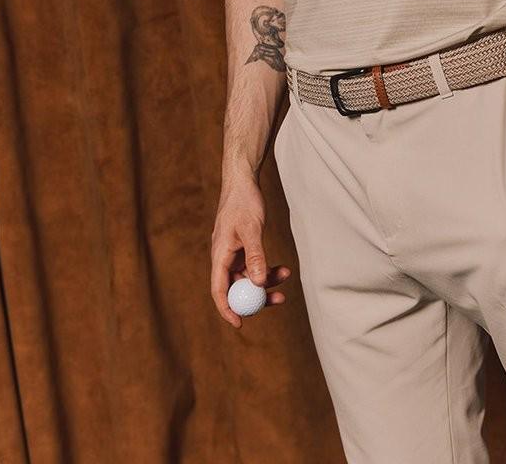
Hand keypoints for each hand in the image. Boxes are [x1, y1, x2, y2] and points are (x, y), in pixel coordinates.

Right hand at [211, 172, 291, 327]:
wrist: (243, 181)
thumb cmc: (243, 202)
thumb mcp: (251, 229)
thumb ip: (255, 256)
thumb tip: (259, 283)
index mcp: (219, 254)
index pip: (219, 289)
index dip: (227, 309)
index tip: (239, 324)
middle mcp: (224, 257)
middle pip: (236, 287)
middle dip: (256, 296)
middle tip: (279, 300)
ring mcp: (233, 252)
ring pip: (248, 277)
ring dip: (266, 281)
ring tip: (286, 274)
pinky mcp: (242, 247)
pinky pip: (253, 266)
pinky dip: (266, 269)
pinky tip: (282, 268)